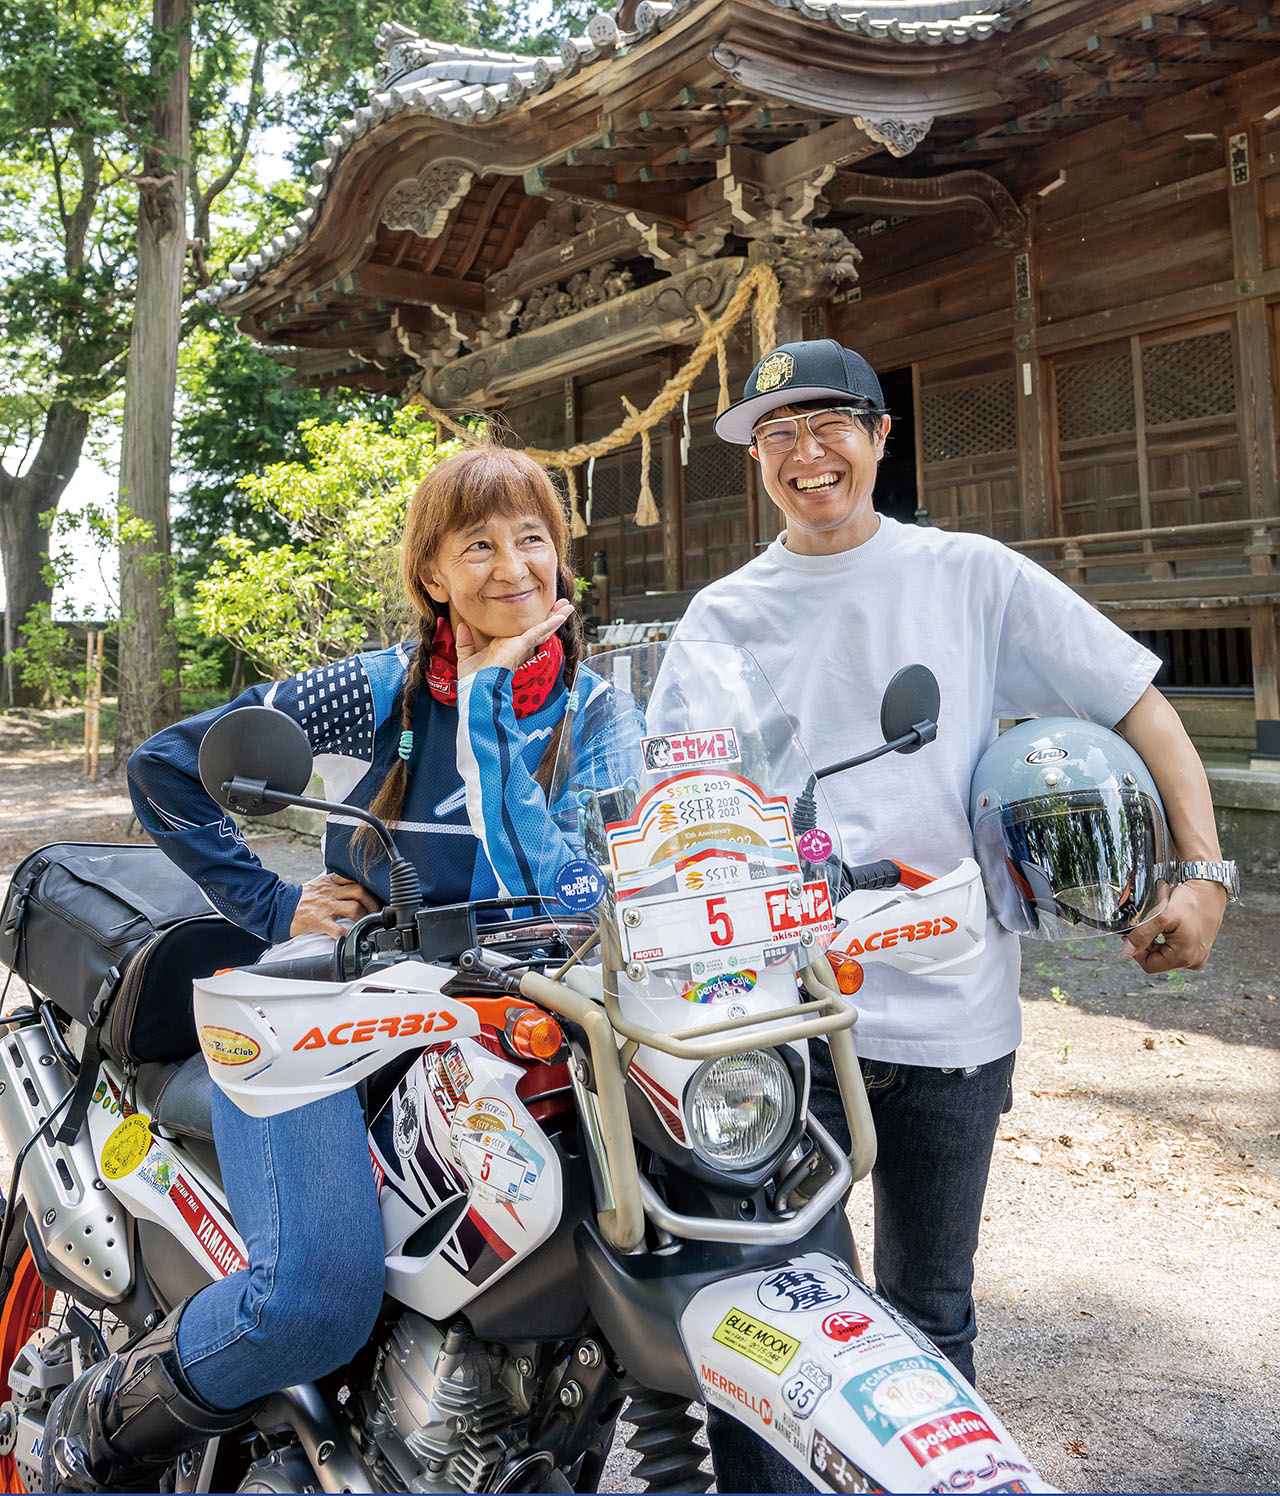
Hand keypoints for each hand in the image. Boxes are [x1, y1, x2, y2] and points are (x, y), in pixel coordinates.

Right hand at [290, 873, 381, 937]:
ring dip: (364, 917)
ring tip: (367, 924)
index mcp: (330, 882)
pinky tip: (352, 938)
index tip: (376, 896)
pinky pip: (336, 928)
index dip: (369, 887)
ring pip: (353, 908)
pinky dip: (347, 934)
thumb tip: (352, 887)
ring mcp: (324, 906)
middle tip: (377, 913)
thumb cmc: (299, 898)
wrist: (277, 906)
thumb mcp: (318, 884)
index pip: (354, 879)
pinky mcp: (317, 921)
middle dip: (372, 903)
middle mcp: (329, 892)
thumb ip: (334, 884)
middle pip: (359, 892)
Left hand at [455, 598, 573, 679]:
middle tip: (560, 605)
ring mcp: (520, 646)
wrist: (476, 688)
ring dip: (555, 616)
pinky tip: (563, 614)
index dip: (529, 623)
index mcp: (504, 648)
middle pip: (535, 629)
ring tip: (568, 606)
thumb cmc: (472, 679)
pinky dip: (551, 622)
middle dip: (548, 617)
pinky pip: (539, 631)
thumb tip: (462, 625)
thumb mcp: (466, 656)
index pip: (519, 632)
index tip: (534, 612)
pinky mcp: (522, 645)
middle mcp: (514, 646)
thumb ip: (465, 642)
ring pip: (541, 629)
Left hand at [1122, 880, 1226, 973]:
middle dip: (1149, 941)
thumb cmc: (1191, 900)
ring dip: (1158, 937)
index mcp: (1185, 958)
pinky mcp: (1200, 947)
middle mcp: (1194, 961)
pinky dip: (1169, 935)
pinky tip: (1172, 923)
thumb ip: (1142, 935)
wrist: (1209, 888)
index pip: (1149, 965)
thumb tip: (1126, 952)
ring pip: (1165, 951)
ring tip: (1163, 921)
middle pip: (1157, 959)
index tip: (1135, 933)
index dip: (1138, 949)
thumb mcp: (1161, 917)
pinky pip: (1176, 946)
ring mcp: (1198, 954)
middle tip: (1151, 922)